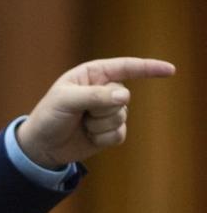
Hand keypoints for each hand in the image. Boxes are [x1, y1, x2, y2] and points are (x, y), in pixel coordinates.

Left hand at [16, 57, 174, 168]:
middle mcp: (103, 90)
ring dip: (99, 124)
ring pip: (121, 116)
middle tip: (79, 113)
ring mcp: (108, 111)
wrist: (42, 146)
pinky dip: (102, 138)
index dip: (148, 68)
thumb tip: (126, 96)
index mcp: (92, 74)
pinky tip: (88, 137)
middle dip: (101, 108)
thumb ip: (94, 96)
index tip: (170, 70)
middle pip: (123, 96)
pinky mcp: (109, 131)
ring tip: (81, 124)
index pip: (125, 67)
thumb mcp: (65, 101)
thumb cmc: (49, 116)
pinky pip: (119, 134)